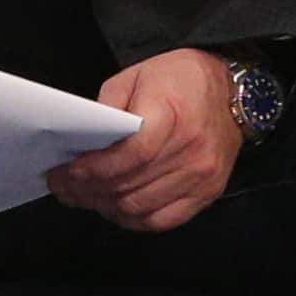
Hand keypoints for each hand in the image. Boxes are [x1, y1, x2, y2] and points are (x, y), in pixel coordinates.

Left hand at [44, 49, 242, 232]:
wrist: (232, 93)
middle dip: (88, 190)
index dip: (94, 169)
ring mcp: (202, 175)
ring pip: (141, 207)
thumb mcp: (136, 75)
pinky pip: (163, 220)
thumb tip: (81, 142)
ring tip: (82, 197)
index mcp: (173, 114)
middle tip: (62, 187)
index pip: (131, 154)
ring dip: (105, 206)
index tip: (67, 172)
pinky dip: (133, 219)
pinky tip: (114, 207)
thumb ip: (107, 107)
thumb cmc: (180, 79)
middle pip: (130, 185)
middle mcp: (192, 149)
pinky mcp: (208, 192)